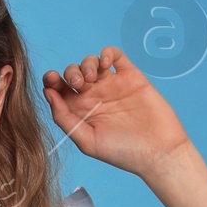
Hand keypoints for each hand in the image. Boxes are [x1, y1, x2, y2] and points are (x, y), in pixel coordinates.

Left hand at [41, 47, 190, 177]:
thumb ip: (65, 119)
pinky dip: (106, 53)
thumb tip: (48, 94)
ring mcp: (112, 85)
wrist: (158, 151)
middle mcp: (95, 97)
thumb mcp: (88, 141)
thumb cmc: (123, 153)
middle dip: (70, 73)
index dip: (51, 81)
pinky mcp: (131, 76)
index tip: (51, 81)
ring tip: (91, 78)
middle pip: (73, 73)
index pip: (60, 91)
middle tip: (78, 83)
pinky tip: (105, 63)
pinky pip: (115, 56)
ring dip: (86, 63)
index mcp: (81, 112)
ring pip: (91, 62)